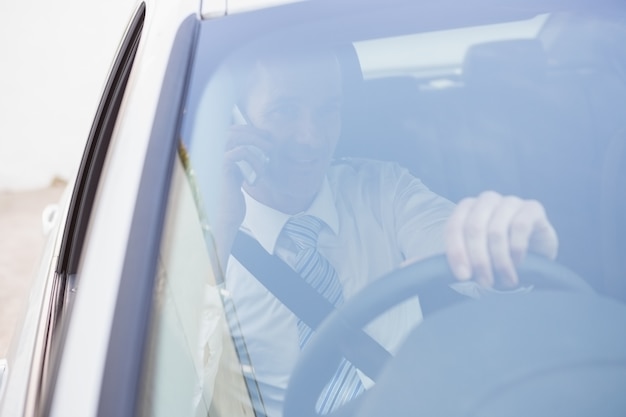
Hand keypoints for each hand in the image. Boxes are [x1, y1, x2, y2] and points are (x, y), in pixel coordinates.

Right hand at [215, 125, 271, 266]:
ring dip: (257, 142)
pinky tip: (260, 173)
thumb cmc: (232, 199)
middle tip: (269, 143)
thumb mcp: (239, 174)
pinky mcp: (223, 167)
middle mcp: (213, 153)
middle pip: (233, 130)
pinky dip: (255, 159)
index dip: (248, 130)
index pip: (230, 130)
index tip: (265, 138)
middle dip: (254, 133)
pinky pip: (241, 151)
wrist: (225, 217)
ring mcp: (216, 158)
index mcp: (216, 154)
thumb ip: (243, 161)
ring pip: (237, 137)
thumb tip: (258, 147)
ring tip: (269, 152)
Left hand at [444, 191, 557, 287]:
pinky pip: (520, 227)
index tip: (463, 276)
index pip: (454, 227)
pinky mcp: (532, 208)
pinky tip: (518, 264)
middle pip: (474, 228)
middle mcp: (487, 200)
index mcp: (466, 207)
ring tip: (504, 280)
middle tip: (485, 282)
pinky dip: (517, 251)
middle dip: (478, 260)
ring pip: (496, 231)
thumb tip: (453, 272)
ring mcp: (510, 201)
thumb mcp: (477, 255)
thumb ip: (462, 258)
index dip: (456, 253)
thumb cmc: (499, 253)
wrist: (536, 252)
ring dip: (499, 261)